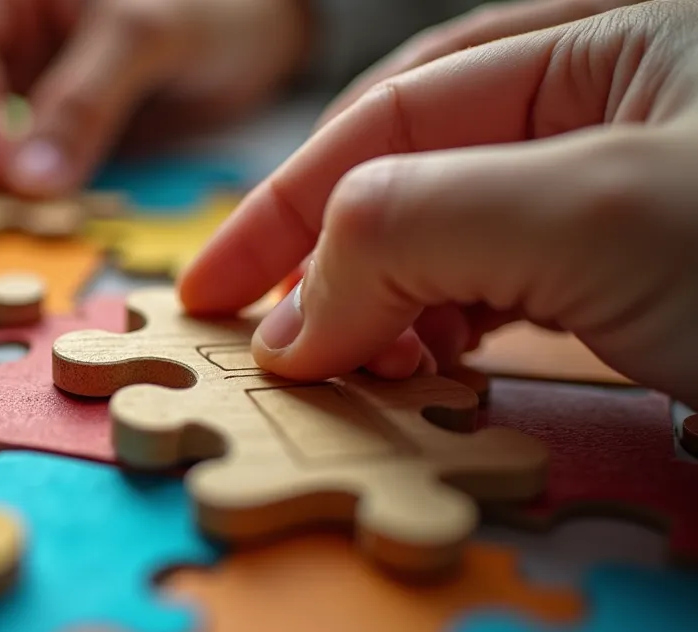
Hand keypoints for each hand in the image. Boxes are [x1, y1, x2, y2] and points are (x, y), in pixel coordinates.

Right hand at [0, 0, 312, 197]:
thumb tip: (26, 180)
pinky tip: (50, 209)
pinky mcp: (61, 119)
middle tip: (9, 199)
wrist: (272, 26)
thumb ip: (82, 101)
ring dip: (3, 172)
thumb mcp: (144, 37)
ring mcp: (34, 75)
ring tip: (28, 213)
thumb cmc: (212, 1)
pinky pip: (31, 156)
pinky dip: (35, 185)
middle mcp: (14, 26)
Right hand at [178, 0, 697, 409]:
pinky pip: (503, 294)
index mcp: (604, 45)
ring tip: (368, 369)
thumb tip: (297, 321)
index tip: (213, 290)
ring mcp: (617, 200)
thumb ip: (416, 228)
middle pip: (414, 174)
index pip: (393, 114)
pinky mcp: (634, 282)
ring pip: (453, 241)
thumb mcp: (590, 214)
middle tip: (290, 350)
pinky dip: (448, 335)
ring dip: (388, 309)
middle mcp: (606, 111)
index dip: (286, 205)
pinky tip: (433, 370)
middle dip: (336, 265)